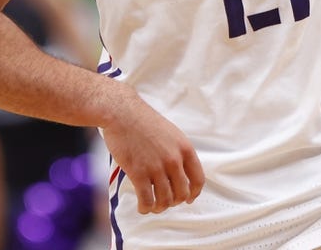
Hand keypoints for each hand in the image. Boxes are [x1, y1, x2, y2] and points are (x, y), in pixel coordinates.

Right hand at [101, 90, 204, 214]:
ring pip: (165, 200)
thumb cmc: (143, 121)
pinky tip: (142, 207)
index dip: (194, 193)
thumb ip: (178, 152)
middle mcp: (174, 160)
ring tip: (153, 205)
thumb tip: (180, 172)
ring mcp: (156, 167)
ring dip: (159, 207)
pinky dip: (145, 208)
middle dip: (174, 201)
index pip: (198, 179)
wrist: (122, 113)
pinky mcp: (138, 173)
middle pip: (181, 193)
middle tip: (165, 200)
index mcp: (185, 148)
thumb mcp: (171, 133)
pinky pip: (147, 200)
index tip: (189, 199)